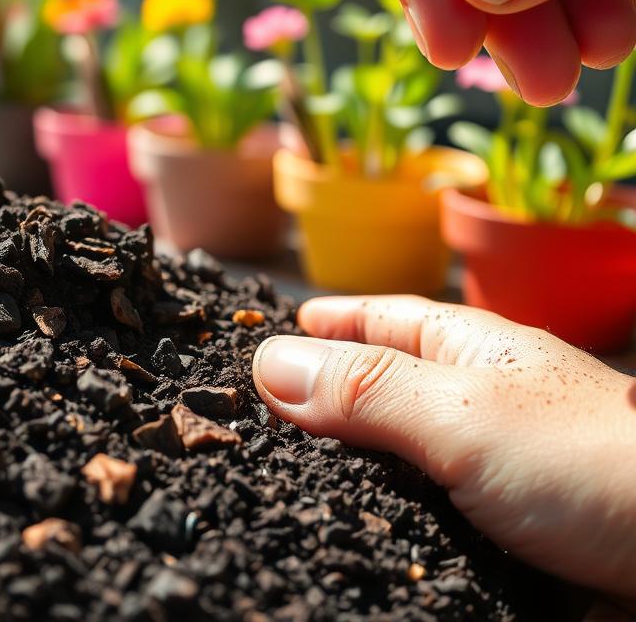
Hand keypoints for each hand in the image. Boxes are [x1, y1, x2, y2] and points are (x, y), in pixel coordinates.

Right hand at [253, 295, 635, 605]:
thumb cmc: (595, 466)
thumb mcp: (462, 415)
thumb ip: (366, 390)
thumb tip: (267, 364)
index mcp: (471, 350)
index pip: (380, 319)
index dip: (325, 321)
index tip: (264, 330)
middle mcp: (474, 403)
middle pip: (378, 383)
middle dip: (317, 391)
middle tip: (253, 406)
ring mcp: (482, 468)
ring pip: (390, 452)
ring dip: (339, 458)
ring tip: (279, 470)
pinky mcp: (489, 530)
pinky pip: (412, 511)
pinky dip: (373, 511)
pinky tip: (345, 522)